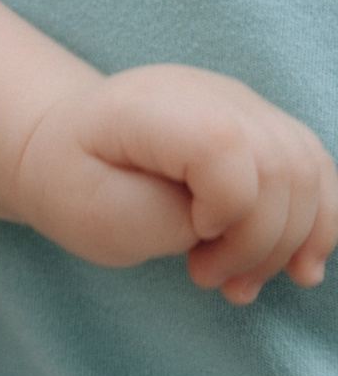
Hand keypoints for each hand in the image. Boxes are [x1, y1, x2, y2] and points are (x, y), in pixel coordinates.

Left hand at [17, 65, 337, 303]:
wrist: (63, 150)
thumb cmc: (73, 186)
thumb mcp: (94, 216)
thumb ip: (167, 219)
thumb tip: (232, 222)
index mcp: (147, 106)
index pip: (222, 144)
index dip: (227, 207)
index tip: (192, 237)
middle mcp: (202, 91)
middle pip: (278, 165)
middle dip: (259, 243)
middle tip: (208, 279)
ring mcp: (236, 102)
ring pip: (307, 171)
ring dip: (289, 244)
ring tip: (240, 284)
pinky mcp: (259, 124)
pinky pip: (314, 171)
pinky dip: (313, 225)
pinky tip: (296, 268)